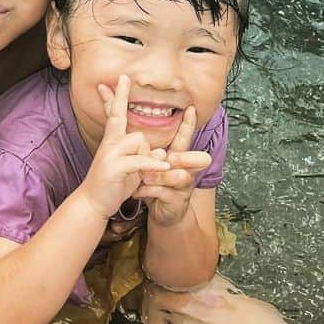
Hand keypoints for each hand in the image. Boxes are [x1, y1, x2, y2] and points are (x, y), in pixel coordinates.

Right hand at [77, 75, 170, 219]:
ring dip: (148, 155)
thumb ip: (144, 158)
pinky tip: (164, 166)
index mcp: (113, 142)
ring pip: (138, 139)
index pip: (115, 114)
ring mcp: (110, 154)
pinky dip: (153, 163)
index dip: (117, 97)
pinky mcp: (115, 167)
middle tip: (124, 75)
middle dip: (119, 98)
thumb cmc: (112, 185)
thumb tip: (160, 153)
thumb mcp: (131, 170)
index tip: (120, 79)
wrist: (93, 204)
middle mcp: (109, 144)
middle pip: (120, 118)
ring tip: (148, 172)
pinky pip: (140, 159)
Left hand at [132, 105, 211, 226]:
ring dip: (156, 177)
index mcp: (177, 157)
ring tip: (142, 179)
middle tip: (171, 157)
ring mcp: (183, 186)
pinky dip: (147, 191)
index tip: (190, 109)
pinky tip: (136, 192)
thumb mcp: (149, 166)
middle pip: (194, 158)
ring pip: (176, 176)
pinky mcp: (177, 200)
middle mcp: (185, 169)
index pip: (184, 138)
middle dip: (185, 157)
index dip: (188, 125)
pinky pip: (162, 192)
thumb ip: (144, 150)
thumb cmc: (154, 186)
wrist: (162, 214)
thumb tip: (130, 130)